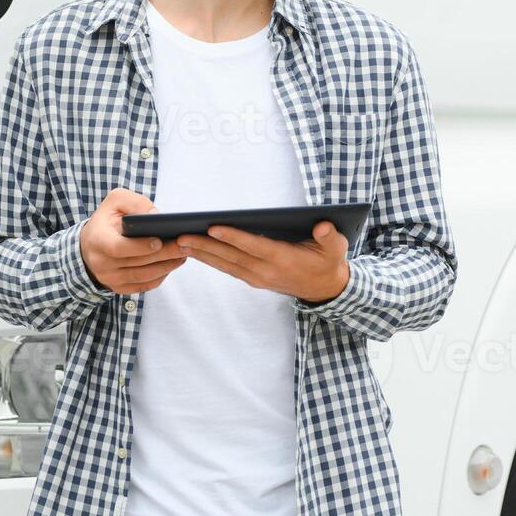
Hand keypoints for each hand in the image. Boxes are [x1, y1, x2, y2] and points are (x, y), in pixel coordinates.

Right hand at [79, 188, 188, 294]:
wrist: (90, 244)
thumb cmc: (106, 220)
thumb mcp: (115, 201)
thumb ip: (135, 203)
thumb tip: (156, 215)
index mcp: (97, 240)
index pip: (118, 248)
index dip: (139, 246)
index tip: (159, 241)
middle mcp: (100, 263)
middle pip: (136, 263)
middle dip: (163, 255)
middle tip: (183, 246)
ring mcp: (109, 278)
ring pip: (142, 277)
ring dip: (166, 267)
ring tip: (183, 255)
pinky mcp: (118, 287)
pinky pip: (143, 286)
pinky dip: (160, 276)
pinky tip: (172, 265)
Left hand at [175, 220, 349, 303]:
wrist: (325, 289)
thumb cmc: (328, 261)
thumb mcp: (336, 247)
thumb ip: (329, 237)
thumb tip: (323, 226)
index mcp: (283, 260)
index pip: (253, 246)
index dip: (233, 237)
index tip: (213, 227)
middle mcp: (266, 271)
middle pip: (231, 257)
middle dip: (206, 246)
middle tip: (181, 236)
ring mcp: (258, 278)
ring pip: (225, 265)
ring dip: (202, 254)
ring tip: (180, 242)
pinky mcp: (253, 280)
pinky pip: (228, 269)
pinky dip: (211, 260)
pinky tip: (196, 251)